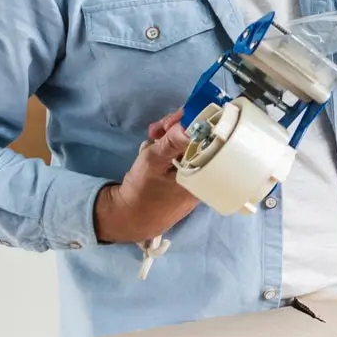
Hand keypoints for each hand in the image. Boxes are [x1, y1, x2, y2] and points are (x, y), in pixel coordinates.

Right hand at [93, 112, 197, 243]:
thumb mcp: (153, 162)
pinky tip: (153, 146)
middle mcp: (204, 173)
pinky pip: (180, 154)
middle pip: (197, 139)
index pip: (208, 138)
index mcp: (204, 173)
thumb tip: (189, 125)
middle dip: (177, 129)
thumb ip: (171, 143)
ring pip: (186, 145)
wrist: (128, 217)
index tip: (174, 120)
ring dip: (169, 137)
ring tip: (152, 138)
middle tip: (157, 129)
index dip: (192, 122)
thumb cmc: (141, 192)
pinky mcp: (182, 175)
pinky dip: (167, 147)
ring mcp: (193, 174)